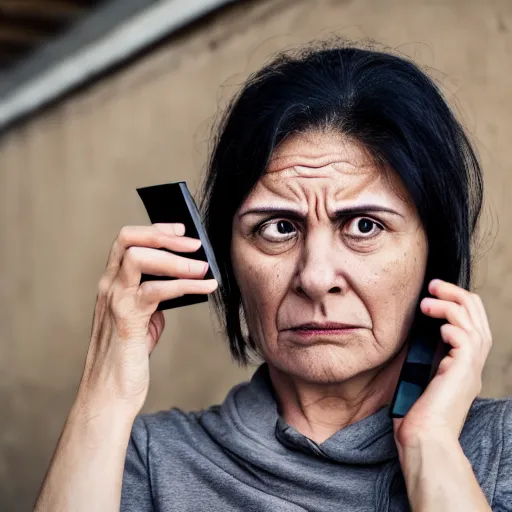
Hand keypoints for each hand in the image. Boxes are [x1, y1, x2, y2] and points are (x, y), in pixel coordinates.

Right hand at [76, 223, 217, 418]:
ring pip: (139, 258)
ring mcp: (114, 301)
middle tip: (195, 243)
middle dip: (165, 236)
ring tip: (204, 266)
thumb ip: (152, 299)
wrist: (108, 395)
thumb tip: (179, 283)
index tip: (180, 228)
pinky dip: (185, 285)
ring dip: (176, 259)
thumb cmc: (126, 358)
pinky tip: (206, 286)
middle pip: (129, 239)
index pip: (127, 240)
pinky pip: (156, 291)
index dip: (155, 229)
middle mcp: (109, 286)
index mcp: (112, 283)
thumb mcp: (141, 320)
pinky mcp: (126, 319)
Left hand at [393, 279, 491, 449]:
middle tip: (433, 284)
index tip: (433, 295)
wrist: (424, 440)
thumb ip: (424, 355)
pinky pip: (466, 339)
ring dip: (450, 305)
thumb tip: (414, 333)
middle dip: (457, 294)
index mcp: (463, 364)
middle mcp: (472, 364)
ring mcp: (470, 369)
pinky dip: (451, 326)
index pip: (471, 323)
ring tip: (426, 301)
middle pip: (478, 316)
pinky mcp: (463, 372)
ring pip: (473, 322)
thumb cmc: (417, 414)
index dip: (456, 303)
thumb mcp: (420, 375)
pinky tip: (436, 327)